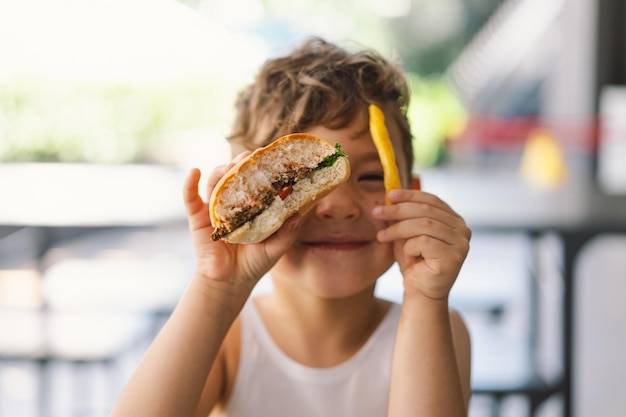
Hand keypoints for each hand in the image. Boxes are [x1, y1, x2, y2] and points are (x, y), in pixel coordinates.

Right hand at [182, 154, 300, 295]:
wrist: (230, 282)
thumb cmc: (255, 263)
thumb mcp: (276, 248)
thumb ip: (287, 233)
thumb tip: (299, 214)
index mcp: (253, 205)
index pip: (257, 181)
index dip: (263, 168)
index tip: (271, 156)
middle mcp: (234, 202)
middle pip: (235, 176)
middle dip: (242, 163)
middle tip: (251, 156)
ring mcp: (215, 208)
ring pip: (215, 182)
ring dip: (221, 170)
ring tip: (230, 166)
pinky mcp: (197, 217)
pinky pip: (190, 197)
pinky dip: (189, 183)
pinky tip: (194, 171)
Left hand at [372, 189, 470, 299]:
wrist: (420, 293)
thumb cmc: (413, 262)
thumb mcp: (405, 233)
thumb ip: (402, 215)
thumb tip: (389, 195)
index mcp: (454, 220)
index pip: (432, 200)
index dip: (410, 195)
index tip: (389, 195)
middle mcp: (462, 229)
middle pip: (426, 210)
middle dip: (398, 210)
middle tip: (376, 213)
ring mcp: (461, 243)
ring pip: (424, 225)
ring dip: (398, 229)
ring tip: (382, 237)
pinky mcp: (454, 257)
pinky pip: (424, 242)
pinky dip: (409, 248)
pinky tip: (408, 258)